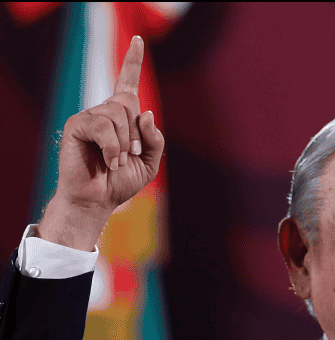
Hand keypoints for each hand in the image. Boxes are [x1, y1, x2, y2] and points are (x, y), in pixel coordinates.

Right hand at [39, 36, 163, 250]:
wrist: (98, 200)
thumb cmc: (120, 181)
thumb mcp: (150, 161)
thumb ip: (154, 139)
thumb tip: (147, 113)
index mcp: (122, 117)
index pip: (127, 83)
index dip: (133, 61)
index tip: (139, 40)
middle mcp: (104, 112)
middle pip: (128, 101)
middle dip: (136, 132)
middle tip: (132, 155)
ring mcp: (89, 117)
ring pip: (117, 114)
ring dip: (124, 143)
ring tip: (117, 161)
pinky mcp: (77, 125)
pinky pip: (103, 126)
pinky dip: (112, 147)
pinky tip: (109, 162)